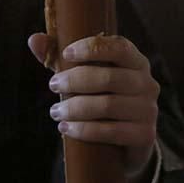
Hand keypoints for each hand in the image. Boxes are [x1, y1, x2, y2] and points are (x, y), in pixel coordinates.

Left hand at [28, 34, 158, 180]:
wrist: (128, 143)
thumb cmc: (103, 100)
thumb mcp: (83, 77)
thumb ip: (60, 59)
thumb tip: (34, 39)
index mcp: (136, 62)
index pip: (120, 47)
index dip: (93, 47)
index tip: (67, 53)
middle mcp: (147, 83)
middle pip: (109, 77)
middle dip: (75, 81)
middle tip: (53, 86)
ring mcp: (149, 110)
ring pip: (108, 105)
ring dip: (76, 108)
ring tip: (56, 111)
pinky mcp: (145, 134)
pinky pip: (111, 131)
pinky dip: (85, 130)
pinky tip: (67, 129)